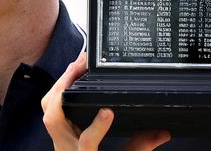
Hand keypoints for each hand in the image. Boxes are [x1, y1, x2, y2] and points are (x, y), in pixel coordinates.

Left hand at [41, 52, 170, 149]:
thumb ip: (140, 148)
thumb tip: (163, 133)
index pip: (87, 142)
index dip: (97, 126)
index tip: (109, 111)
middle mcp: (67, 150)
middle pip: (53, 119)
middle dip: (62, 91)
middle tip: (78, 70)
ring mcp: (60, 142)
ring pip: (47, 111)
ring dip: (58, 87)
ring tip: (74, 68)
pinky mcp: (59, 135)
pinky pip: (51, 110)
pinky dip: (58, 92)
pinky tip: (70, 80)